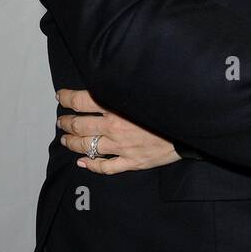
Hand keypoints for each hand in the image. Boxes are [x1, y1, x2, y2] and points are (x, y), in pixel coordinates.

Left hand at [56, 88, 180, 174]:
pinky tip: (82, 163)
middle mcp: (114, 127)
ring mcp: (121, 146)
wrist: (190, 128)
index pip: (81, 101)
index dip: (66, 98)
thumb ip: (122, 89)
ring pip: (87, 147)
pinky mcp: (131, 161)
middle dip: (66, 123)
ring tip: (65, 140)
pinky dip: (90, 165)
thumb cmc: (167, 107)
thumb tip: (104, 85)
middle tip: (62, 121)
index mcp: (116, 106)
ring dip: (72, 143)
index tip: (60, 96)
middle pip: (79, 126)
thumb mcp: (143, 91)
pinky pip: (105, 166)